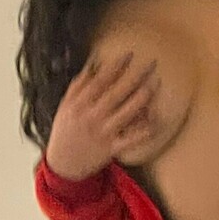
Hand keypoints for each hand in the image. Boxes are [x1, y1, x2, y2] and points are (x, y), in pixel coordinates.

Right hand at [45, 48, 159, 180]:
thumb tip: (93, 64)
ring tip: (155, 83)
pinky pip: (131, 139)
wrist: (63, 165)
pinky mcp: (112, 149)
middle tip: (152, 63)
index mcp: (79, 104)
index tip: (130, 54)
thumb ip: (79, 85)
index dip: (116, 66)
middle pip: (117, 93)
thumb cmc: (65, 131)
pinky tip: (155, 119)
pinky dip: (144, 130)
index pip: (100, 81)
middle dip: (136, 76)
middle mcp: (92, 117)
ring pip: (127, 113)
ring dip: (143, 97)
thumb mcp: (65, 106)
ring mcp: (103, 133)